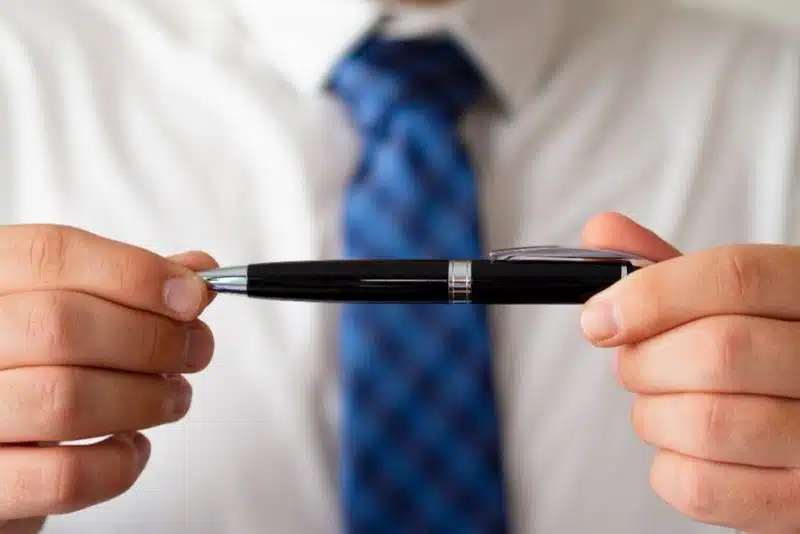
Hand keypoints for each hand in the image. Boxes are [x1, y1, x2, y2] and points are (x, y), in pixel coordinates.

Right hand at [0, 225, 215, 528]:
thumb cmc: (28, 373)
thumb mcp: (63, 314)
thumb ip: (124, 291)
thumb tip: (195, 276)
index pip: (51, 255)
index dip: (136, 273)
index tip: (193, 295)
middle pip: (61, 325)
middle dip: (152, 339)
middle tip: (195, 351)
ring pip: (66, 399)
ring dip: (146, 398)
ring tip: (173, 397)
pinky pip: (63, 477)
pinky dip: (118, 464)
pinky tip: (130, 448)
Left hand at [579, 212, 799, 532]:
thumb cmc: (763, 353)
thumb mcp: (730, 301)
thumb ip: (668, 270)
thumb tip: (601, 233)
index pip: (734, 278)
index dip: (651, 295)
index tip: (599, 318)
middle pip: (717, 351)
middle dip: (645, 361)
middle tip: (634, 362)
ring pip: (706, 423)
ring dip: (652, 415)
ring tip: (662, 404)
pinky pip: (703, 488)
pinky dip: (667, 468)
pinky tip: (683, 449)